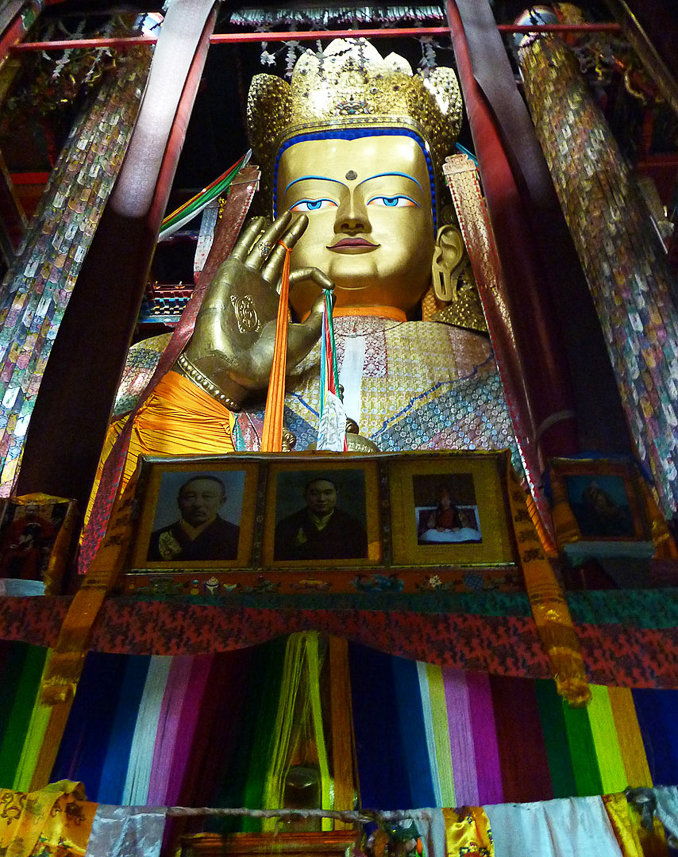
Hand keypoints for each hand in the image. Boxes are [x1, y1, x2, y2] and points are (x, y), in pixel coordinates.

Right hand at [179, 212, 332, 409]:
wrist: (232, 365)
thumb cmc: (266, 359)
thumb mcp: (302, 339)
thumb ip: (319, 319)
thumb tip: (332, 297)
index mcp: (278, 304)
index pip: (298, 277)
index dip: (316, 275)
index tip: (330, 284)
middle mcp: (262, 289)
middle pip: (279, 255)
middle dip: (291, 236)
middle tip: (303, 218)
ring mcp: (246, 281)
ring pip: (262, 248)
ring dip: (274, 230)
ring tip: (287, 214)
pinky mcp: (232, 275)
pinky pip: (242, 250)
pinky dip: (251, 235)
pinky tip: (261, 222)